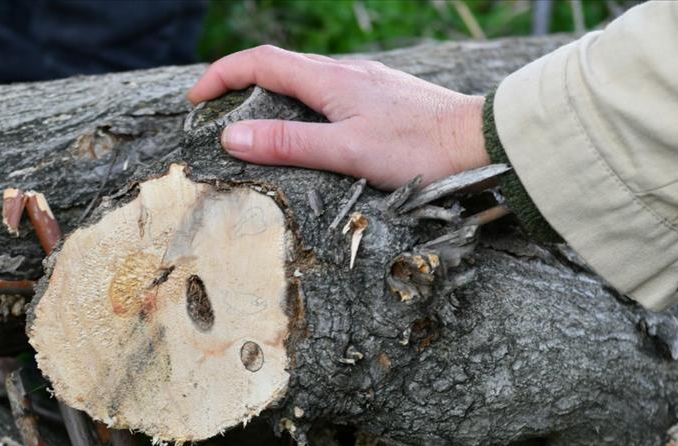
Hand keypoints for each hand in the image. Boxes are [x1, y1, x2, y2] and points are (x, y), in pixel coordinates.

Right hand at [187, 45, 488, 188]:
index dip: (221, 76)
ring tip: (254, 131)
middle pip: (279, 68)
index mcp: (330, 80)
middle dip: (240, 87)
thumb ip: (287, 143)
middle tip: (216, 117)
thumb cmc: (417, 149)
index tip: (196, 100)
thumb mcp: (345, 151)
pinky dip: (301, 110)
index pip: (260, 62)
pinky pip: (328, 97)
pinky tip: (309, 137)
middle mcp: (346, 74)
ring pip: (305, 83)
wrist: (481, 142)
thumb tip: (232, 136)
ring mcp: (366, 86)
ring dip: (271, 100)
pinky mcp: (382, 101)